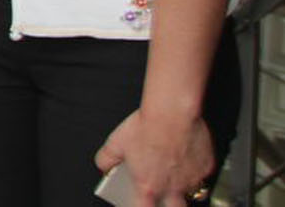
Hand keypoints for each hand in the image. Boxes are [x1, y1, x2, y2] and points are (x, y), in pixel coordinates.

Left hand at [96, 107, 215, 206]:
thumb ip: (106, 159)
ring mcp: (192, 180)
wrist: (172, 113)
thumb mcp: (115, 143)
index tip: (140, 204)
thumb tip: (104, 167)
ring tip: (177, 179)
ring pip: (193, 195)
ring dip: (185, 191)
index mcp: (148, 186)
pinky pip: (203, 176)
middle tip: (165, 197)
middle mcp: (172, 188)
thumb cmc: (145, 127)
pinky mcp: (206, 169)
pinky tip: (188, 160)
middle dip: (171, 206)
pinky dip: (196, 172)